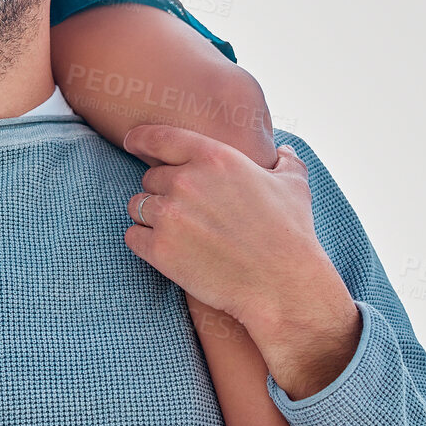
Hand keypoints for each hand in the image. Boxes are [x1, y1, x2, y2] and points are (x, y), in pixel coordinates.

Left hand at [122, 125, 360, 399]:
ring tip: (179, 232)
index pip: (158, 137)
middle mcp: (185, 182)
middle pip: (149, 178)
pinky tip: (167, 250)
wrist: (285, 287)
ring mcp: (169, 215)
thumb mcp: (294, 186)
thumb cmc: (292, 235)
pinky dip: (144, 243)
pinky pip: (133, 237)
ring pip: (138, 205)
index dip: (140, 139)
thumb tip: (282, 150)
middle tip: (188, 212)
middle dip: (163, 192)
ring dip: (151, 216)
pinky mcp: (160, 249)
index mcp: (213, 158)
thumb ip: (283, 161)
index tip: (131, 142)